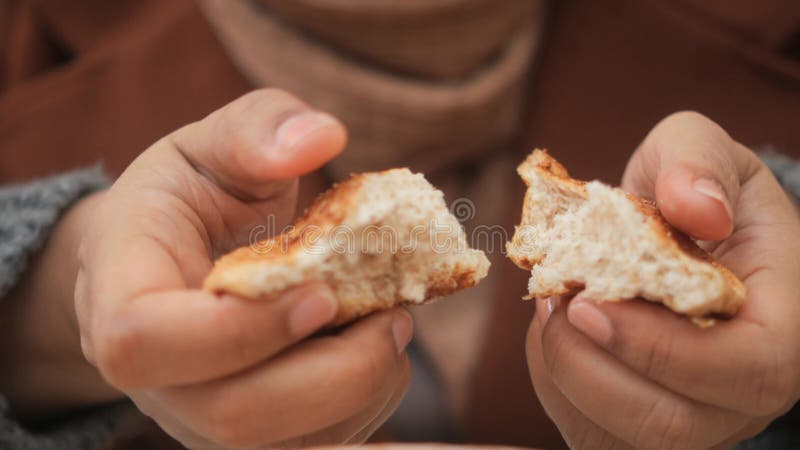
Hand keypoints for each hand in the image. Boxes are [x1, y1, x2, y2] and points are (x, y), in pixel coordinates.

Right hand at [76, 89, 412, 448]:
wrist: (176, 258)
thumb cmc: (190, 198)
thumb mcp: (212, 145)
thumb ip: (257, 130)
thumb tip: (323, 137)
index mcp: (120, 293)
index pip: (147, 341)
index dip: (240, 329)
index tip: (323, 291)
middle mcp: (155, 377)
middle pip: (233, 415)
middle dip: (334, 372)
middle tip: (393, 314)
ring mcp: (200, 417)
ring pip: (282, 445)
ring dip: (362, 390)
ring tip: (391, 324)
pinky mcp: (248, 435)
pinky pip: (314, 448)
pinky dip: (366, 405)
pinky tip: (375, 350)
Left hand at [526, 111, 799, 448]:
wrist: (678, 235)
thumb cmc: (693, 195)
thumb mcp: (699, 150)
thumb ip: (697, 162)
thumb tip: (698, 208)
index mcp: (783, 326)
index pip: (746, 368)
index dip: (660, 347)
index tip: (588, 301)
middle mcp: (745, 392)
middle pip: (671, 424)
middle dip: (591, 367)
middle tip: (556, 299)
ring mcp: (696, 419)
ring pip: (618, 437)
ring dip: (563, 372)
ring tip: (552, 302)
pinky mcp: (642, 428)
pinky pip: (587, 432)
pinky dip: (553, 384)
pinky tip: (556, 329)